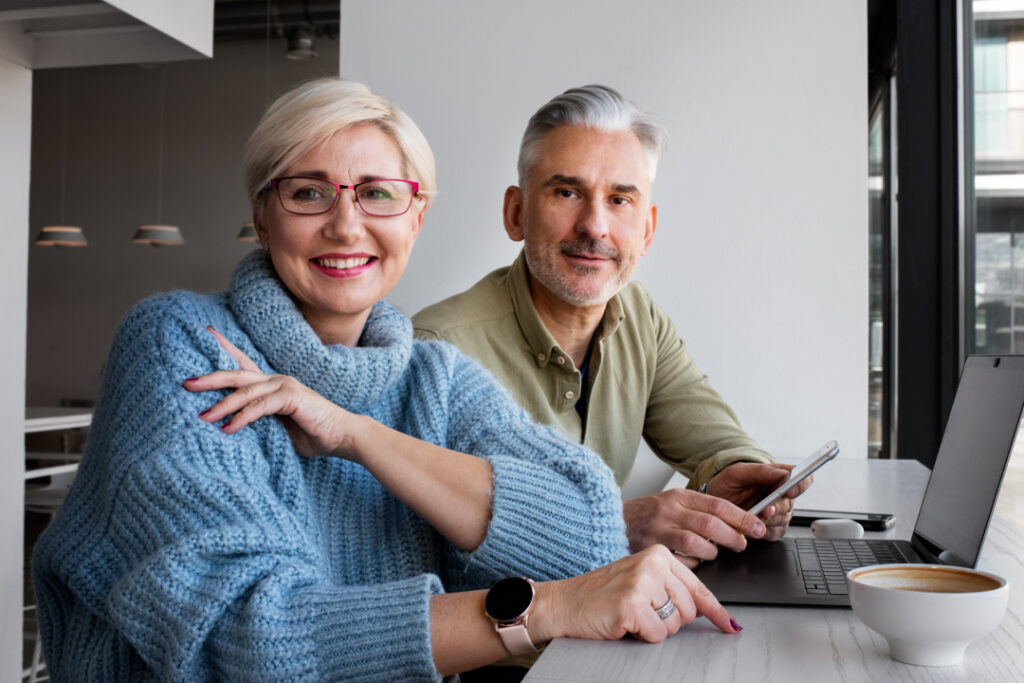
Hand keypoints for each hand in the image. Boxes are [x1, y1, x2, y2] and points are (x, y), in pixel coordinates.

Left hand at [183, 327, 355, 459]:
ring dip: (221, 405)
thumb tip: (230, 430)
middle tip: (186, 383)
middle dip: (209, 377)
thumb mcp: (278, 427)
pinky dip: (242, 418)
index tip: (207, 332)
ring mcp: (285, 387)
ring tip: (202, 417)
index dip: (224, 347)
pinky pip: (260, 407)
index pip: (243, 363)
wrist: (343, 436)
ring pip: (245, 392)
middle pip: (236, 375)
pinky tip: (228, 429)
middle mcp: (276, 380)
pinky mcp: (292, 398)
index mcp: (272, 385)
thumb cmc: (312, 433)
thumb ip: (259, 423)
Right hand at [532, 545, 740, 643]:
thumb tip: (707, 610)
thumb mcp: (640, 580)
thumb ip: (671, 588)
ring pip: (675, 624)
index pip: (698, 587)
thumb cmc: (601, 594)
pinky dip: (642, 636)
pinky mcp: (632, 603)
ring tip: (631, 615)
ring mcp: (642, 582)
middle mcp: (653, 563)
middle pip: (689, 610)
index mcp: (658, 554)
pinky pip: (657, 635)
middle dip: (669, 621)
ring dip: (655, 629)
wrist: (565, 602)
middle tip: (643, 612)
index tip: (730, 625)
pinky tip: (624, 622)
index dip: (716, 612)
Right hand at [623, 490, 765, 566]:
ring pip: (697, 543)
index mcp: (678, 497)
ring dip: (711, 552)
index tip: (758, 527)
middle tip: (741, 544)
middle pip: (711, 524)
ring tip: (712, 553)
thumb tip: (735, 524)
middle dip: (733, 537)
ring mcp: (658, 530)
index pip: (718, 505)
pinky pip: (680, 562)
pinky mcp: (650, 549)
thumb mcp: (672, 504)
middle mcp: (668, 511)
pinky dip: (691, 565)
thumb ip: (699, 511)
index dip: (743, 517)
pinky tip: (691, 562)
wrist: (609, 522)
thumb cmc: (646, 516)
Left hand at [705, 462, 811, 540]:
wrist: (716, 503)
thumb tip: (781, 473)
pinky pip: (775, 533)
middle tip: (764, 509)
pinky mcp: (774, 529)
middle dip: (776, 507)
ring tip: (753, 516)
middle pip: (790, 503)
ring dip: (767, 520)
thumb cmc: (727, 484)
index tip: (790, 490)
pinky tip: (753, 525)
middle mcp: (782, 496)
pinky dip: (764, 531)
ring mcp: (779, 513)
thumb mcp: (737, 472)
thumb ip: (759, 471)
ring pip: (782, 520)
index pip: (803, 479)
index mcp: (779, 478)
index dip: (801, 485)